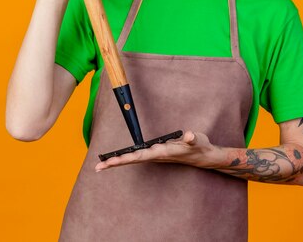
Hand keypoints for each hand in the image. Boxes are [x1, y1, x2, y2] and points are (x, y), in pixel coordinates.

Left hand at [94, 131, 226, 171]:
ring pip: (133, 159)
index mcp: (162, 152)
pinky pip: (138, 156)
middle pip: (131, 160)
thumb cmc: (199, 147)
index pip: (139, 156)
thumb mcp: (197, 141)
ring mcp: (156, 156)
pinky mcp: (157, 154)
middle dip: (114, 163)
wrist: (204, 156)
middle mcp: (156, 156)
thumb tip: (189, 135)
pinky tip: (119, 159)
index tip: (111, 161)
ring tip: (103, 164)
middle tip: (98, 167)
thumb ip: (192, 139)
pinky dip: (127, 158)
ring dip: (118, 161)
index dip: (124, 158)